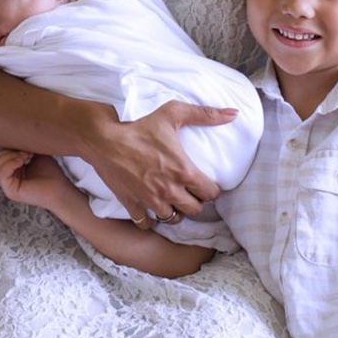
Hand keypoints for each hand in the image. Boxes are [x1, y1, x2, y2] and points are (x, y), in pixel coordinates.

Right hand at [0, 149, 78, 214]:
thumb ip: (25, 146)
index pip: (1, 154)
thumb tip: (16, 133)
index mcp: (13, 170)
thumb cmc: (51, 174)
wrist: (60, 189)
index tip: (26, 145)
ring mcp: (8, 185)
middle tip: (26, 152)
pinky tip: (22, 162)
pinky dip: (10, 164)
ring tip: (25, 156)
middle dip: (10, 151)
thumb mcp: (36, 154)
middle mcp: (9, 178)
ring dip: (10, 157)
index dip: (10, 147)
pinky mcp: (10, 191)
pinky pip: (2, 174)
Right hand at [79, 100, 237, 228]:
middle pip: (195, 210)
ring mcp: (150, 200)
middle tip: (190, 192)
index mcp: (184, 171)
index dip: (211, 189)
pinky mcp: (133, 204)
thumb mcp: (173, 114)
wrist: (104, 139)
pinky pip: (147, 224)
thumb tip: (234, 113)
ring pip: (173, 219)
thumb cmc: (139, 126)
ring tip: (173, 201)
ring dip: (175, 212)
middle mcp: (170, 190)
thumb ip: (205, 114)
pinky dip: (150, 220)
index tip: (205, 184)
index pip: (211, 194)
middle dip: (195, 202)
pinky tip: (150, 210)